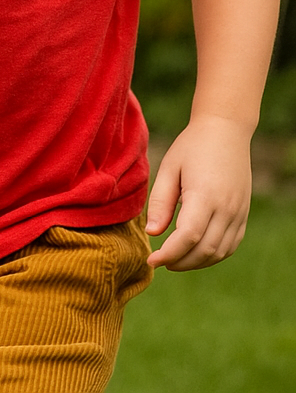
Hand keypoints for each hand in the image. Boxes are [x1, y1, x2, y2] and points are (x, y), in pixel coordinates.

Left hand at [145, 116, 252, 270]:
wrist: (226, 131)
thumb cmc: (191, 147)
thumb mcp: (169, 167)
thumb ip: (161, 201)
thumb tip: (153, 233)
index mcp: (205, 196)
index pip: (187, 237)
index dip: (168, 254)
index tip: (151, 260)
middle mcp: (226, 208)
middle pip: (204, 250)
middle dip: (180, 262)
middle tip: (159, 262)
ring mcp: (238, 213)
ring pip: (220, 252)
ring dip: (196, 262)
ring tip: (173, 259)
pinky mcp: (243, 214)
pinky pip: (230, 245)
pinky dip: (213, 255)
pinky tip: (194, 252)